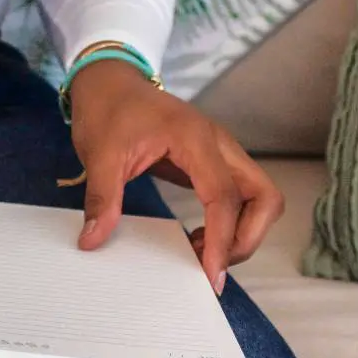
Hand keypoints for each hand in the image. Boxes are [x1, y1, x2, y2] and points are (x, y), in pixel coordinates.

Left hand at [69, 59, 283, 294]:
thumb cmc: (108, 110)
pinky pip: (238, 197)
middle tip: (211, 267)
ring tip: (200, 255)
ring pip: (258, 198)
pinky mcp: (212, 162)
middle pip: (265, 197)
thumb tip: (92, 240)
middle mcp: (219, 145)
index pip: (224, 197)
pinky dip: (228, 223)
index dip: (222, 239)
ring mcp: (220, 153)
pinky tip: (196, 239)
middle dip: (247, 238)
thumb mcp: (99, 155)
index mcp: (196, 140)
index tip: (210, 275)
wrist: (109, 82)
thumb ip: (101, 198)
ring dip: (241, 232)